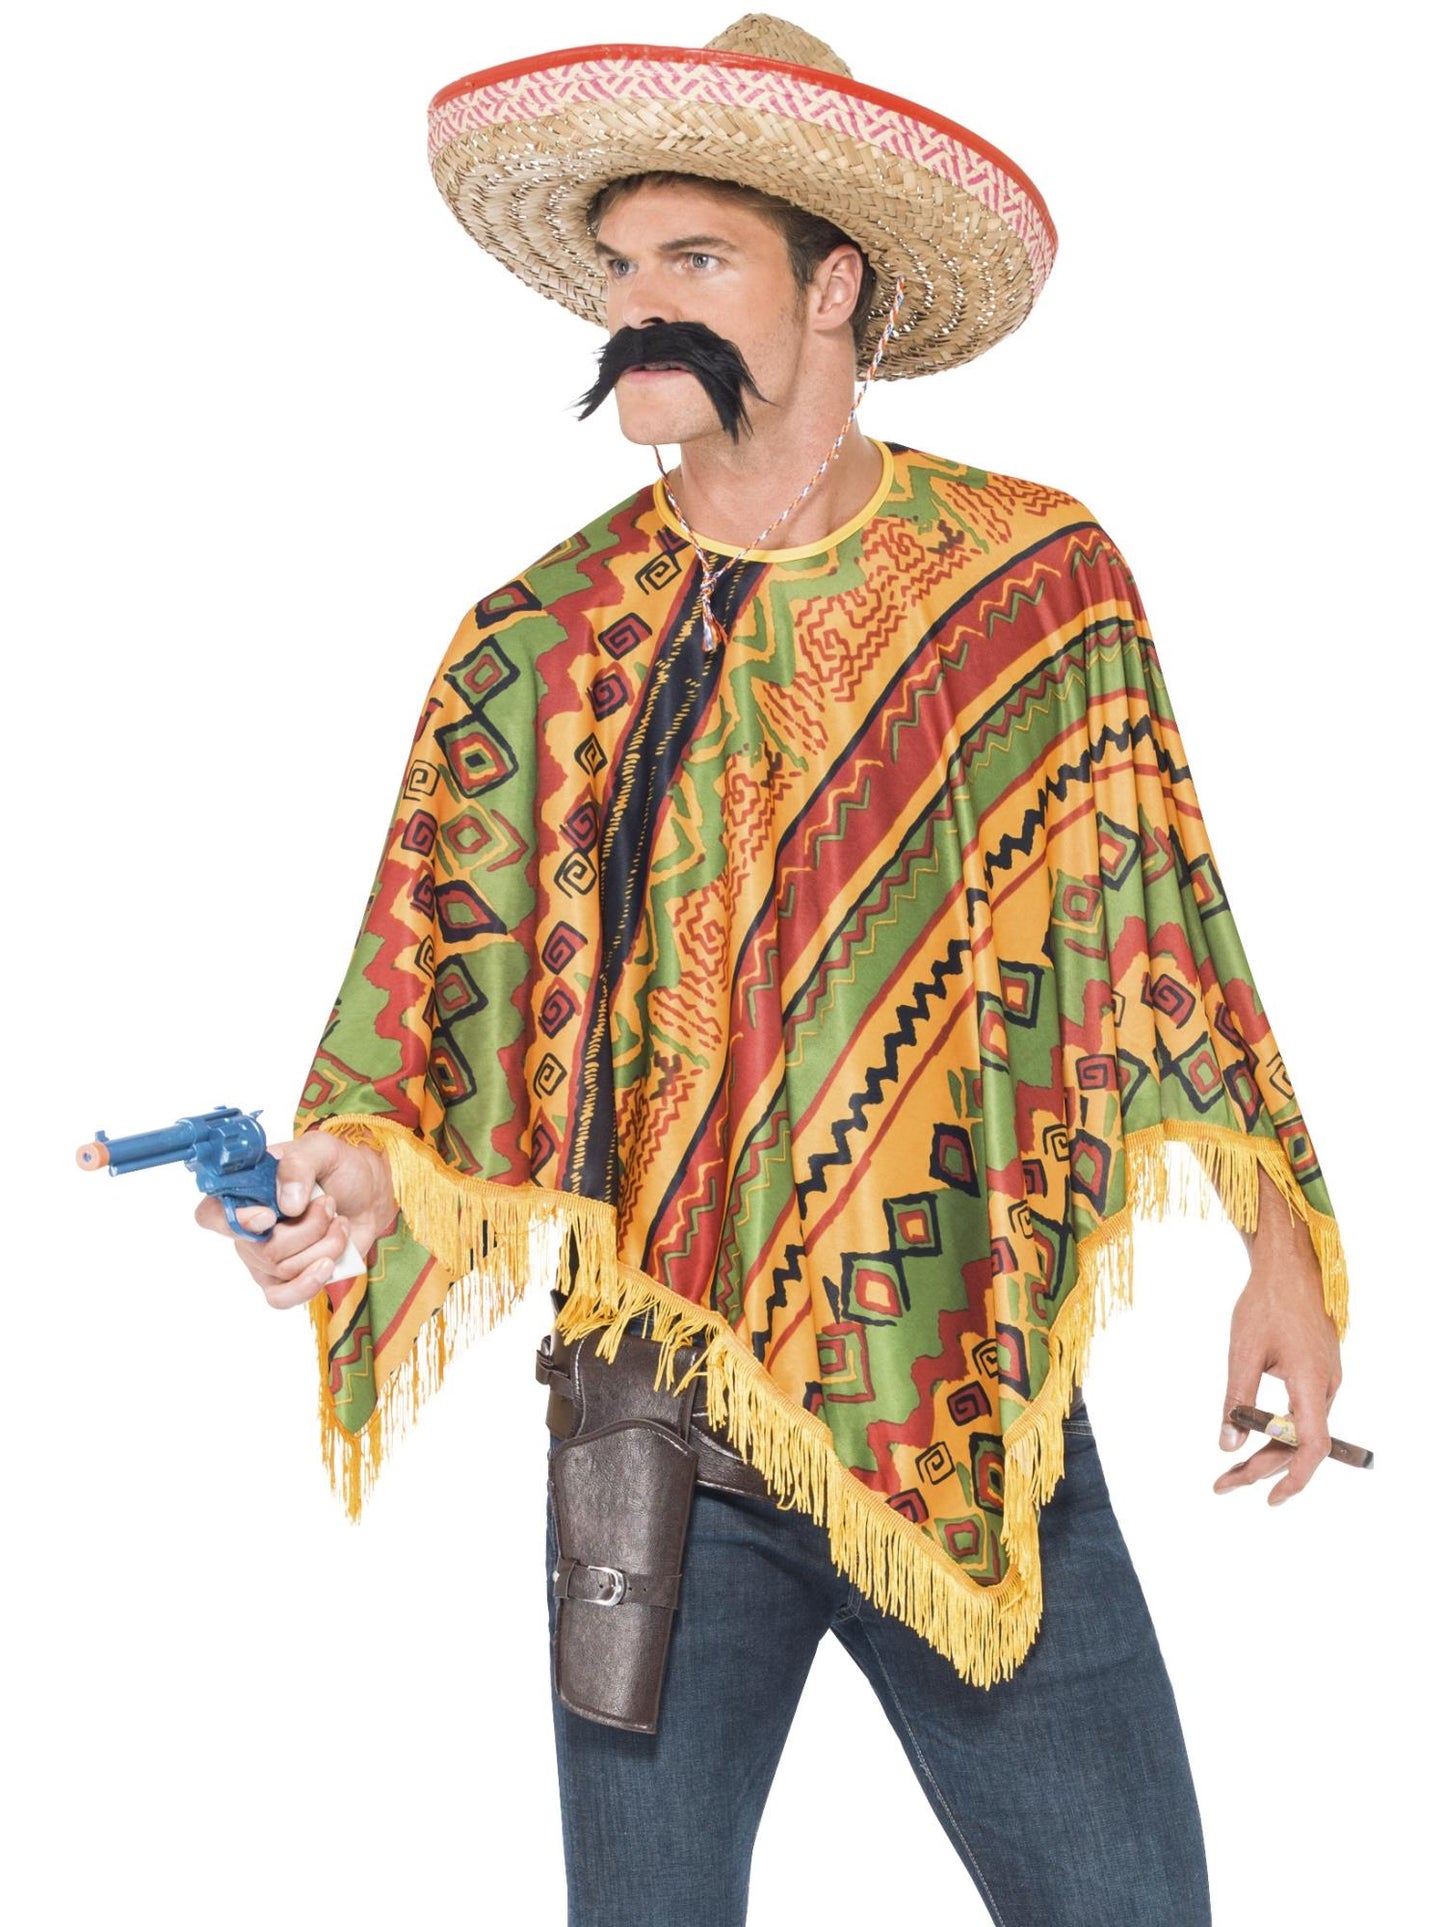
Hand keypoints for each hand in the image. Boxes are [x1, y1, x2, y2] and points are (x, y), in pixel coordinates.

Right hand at [195, 1131, 395, 1309]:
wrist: (368, 1195)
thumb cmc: (337, 1169)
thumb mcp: (321, 1150)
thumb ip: (298, 1166)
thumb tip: (287, 1204)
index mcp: (245, 1191)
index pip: (211, 1214)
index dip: (233, 1222)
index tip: (268, 1217)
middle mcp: (247, 1228)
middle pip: (263, 1249)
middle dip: (309, 1228)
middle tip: (329, 1204)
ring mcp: (263, 1259)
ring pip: (284, 1270)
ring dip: (325, 1245)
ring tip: (338, 1223)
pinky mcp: (285, 1280)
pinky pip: (282, 1298)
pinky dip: (309, 1283)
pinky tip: (329, 1265)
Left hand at [1214, 1173, 1341, 1504]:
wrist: (1289, 1265)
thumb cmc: (1264, 1303)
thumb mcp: (1243, 1352)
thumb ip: (1236, 1400)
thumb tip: (1227, 1446)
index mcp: (1311, 1382)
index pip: (1312, 1446)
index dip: (1295, 1477)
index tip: (1269, 1498)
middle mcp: (1326, 1385)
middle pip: (1300, 1443)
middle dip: (1262, 1467)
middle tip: (1222, 1484)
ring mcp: (1326, 1379)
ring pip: (1301, 1429)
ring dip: (1268, 1450)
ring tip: (1231, 1468)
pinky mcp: (1319, 1371)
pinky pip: (1303, 1411)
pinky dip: (1278, 1429)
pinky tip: (1254, 1435)